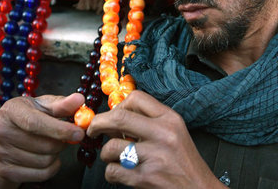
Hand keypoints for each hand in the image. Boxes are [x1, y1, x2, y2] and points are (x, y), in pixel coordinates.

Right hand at [0, 93, 85, 187]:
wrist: (8, 136)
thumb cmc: (30, 116)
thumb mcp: (44, 105)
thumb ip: (62, 104)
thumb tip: (79, 99)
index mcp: (11, 110)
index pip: (35, 123)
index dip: (59, 129)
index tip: (79, 133)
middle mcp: (0, 131)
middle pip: (44, 145)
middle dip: (61, 143)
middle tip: (64, 137)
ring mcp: (0, 152)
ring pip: (44, 161)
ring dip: (56, 155)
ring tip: (52, 145)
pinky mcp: (4, 171)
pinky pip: (40, 174)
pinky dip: (52, 168)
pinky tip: (48, 157)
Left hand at [87, 91, 223, 188]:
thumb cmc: (184, 162)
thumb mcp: (175, 132)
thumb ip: (150, 121)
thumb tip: (115, 114)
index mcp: (170, 119)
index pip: (136, 98)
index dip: (117, 105)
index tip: (112, 115)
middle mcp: (163, 134)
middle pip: (118, 117)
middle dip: (98, 123)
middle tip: (92, 130)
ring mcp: (154, 156)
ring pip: (111, 147)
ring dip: (106, 154)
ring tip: (115, 158)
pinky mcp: (146, 178)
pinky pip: (113, 171)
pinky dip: (111, 173)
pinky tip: (120, 174)